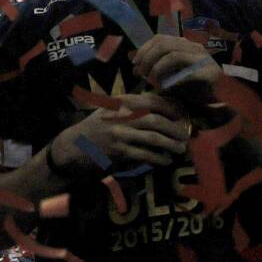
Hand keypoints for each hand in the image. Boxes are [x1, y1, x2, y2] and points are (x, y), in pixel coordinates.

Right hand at [50, 92, 192, 172]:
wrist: (76, 144)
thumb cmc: (98, 124)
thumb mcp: (113, 107)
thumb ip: (133, 104)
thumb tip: (162, 103)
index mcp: (123, 101)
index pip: (153, 100)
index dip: (171, 108)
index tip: (182, 115)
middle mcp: (122, 115)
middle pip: (156, 120)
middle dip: (175, 128)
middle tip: (186, 135)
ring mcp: (120, 133)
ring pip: (153, 138)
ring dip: (171, 144)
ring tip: (180, 148)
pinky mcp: (119, 151)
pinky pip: (145, 154)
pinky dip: (158, 158)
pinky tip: (166, 160)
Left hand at [132, 34, 220, 101]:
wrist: (223, 99)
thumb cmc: (196, 88)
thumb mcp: (173, 76)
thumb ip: (157, 70)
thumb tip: (136, 68)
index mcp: (185, 45)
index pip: (160, 38)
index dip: (144, 49)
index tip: (134, 62)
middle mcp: (194, 47)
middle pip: (164, 44)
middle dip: (147, 57)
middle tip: (139, 73)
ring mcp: (203, 59)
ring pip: (173, 55)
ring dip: (157, 67)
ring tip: (150, 80)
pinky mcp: (209, 73)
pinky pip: (186, 74)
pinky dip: (172, 80)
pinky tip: (164, 88)